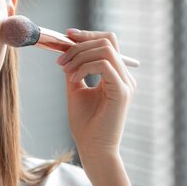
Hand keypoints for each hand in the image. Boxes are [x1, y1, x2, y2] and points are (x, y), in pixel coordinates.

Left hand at [57, 29, 136, 163]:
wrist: (93, 150)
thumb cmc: (86, 125)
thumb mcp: (76, 91)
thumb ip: (75, 71)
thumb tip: (66, 52)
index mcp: (116, 76)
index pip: (108, 42)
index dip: (88, 35)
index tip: (67, 36)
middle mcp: (125, 77)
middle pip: (107, 41)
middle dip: (80, 45)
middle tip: (60, 60)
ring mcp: (126, 84)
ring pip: (105, 50)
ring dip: (80, 56)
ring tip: (65, 71)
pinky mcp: (122, 92)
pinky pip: (104, 65)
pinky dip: (84, 68)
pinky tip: (73, 80)